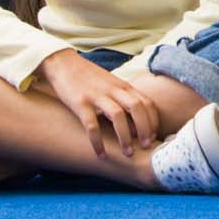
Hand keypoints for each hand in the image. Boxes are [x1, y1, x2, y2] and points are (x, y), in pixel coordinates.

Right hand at [36, 47, 160, 158]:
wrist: (64, 64)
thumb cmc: (90, 78)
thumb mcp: (112, 85)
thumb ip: (124, 98)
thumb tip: (137, 122)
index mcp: (123, 86)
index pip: (147, 103)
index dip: (153, 121)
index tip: (154, 138)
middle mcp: (114, 90)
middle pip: (137, 107)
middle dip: (145, 128)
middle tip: (147, 147)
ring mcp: (97, 96)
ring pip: (118, 116)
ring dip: (125, 136)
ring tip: (128, 154)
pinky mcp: (80, 103)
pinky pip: (92, 125)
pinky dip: (98, 141)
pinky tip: (101, 155)